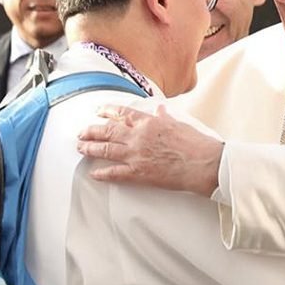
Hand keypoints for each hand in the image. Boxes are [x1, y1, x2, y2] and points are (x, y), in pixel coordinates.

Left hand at [77, 104, 222, 196]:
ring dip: (90, 148)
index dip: (107, 111)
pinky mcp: (139, 173)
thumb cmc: (196, 144)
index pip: (122, 113)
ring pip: (106, 150)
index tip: (98, 112)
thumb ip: (165, 117)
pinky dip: (102, 173)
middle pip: (107, 130)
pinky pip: (115, 173)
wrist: (203, 163)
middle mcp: (138, 136)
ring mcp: (136, 155)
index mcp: (149, 122)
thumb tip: (160, 110)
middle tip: (82, 132)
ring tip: (81, 148)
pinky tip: (94, 173)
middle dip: (91, 131)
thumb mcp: (179, 124)